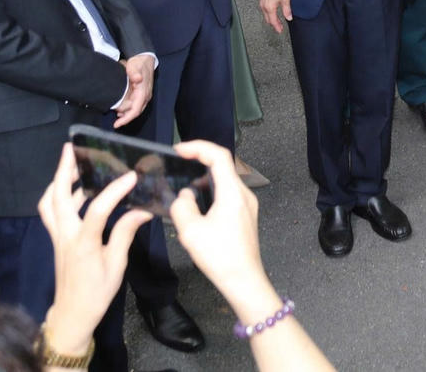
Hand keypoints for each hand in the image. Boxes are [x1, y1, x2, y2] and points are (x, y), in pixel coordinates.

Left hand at [38, 144, 152, 355]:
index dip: (114, 190)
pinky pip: (50, 212)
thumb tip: (143, 211)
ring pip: (48, 203)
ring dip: (57, 182)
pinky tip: (72, 190)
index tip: (131, 175)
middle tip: (72, 149)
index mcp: (84, 244)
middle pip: (57, 198)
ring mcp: (57, 237)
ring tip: (71, 165)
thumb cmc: (96, 292)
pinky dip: (56, 196)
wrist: (72, 314)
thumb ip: (125, 234)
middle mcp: (65, 236)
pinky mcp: (56, 239)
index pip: (97, 210)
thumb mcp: (116, 265)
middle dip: (63, 171)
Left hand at [115, 53, 154, 126]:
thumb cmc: (139, 63)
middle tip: (115, 121)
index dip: (126, 119)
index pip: (135, 110)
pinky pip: (135, 105)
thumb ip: (134, 72)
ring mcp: (144, 95)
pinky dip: (128, 109)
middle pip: (135, 112)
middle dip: (125, 118)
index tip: (117, 124)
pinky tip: (121, 109)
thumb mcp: (135, 66)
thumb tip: (137, 79)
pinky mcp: (141, 94)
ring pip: (135, 109)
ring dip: (126, 114)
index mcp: (143, 92)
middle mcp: (145, 96)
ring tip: (116, 115)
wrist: (145, 58)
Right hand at [169, 140, 267, 304]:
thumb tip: (185, 196)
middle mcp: (244, 194)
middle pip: (223, 165)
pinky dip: (211, 191)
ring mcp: (247, 204)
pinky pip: (227, 194)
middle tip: (178, 165)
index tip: (178, 150)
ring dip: (204, 178)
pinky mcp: (245, 215)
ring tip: (183, 186)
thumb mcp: (190, 231)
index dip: (198, 147)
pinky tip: (197, 204)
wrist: (243, 280)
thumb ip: (182, 206)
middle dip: (199, 161)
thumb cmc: (220, 257)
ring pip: (225, 180)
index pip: (219, 155)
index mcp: (233, 193)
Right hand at [259, 0, 291, 33]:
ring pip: (265, 14)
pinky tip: (272, 11)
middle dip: (274, 24)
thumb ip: (287, 9)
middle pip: (268, 19)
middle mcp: (264, 6)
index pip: (273, 21)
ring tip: (277, 20)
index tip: (280, 30)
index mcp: (270, 8)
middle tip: (279, 27)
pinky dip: (268, 13)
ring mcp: (262, 2)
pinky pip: (264, 8)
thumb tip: (289, 17)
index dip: (277, 27)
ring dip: (271, 18)